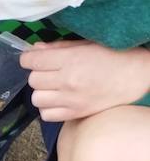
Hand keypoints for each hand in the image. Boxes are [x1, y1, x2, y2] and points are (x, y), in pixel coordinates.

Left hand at [20, 41, 149, 121]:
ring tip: (53, 88)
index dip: (27, 59)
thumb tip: (34, 51)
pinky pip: (46, 115)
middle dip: (38, 74)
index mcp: (71, 59)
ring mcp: (70, 100)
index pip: (34, 61)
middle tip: (49, 72)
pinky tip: (57, 101)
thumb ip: (58, 48)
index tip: (30, 59)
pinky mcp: (73, 114)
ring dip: (41, 92)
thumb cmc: (110, 57)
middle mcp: (68, 80)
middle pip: (33, 80)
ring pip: (36, 99)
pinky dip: (47, 108)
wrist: (132, 78)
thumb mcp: (85, 45)